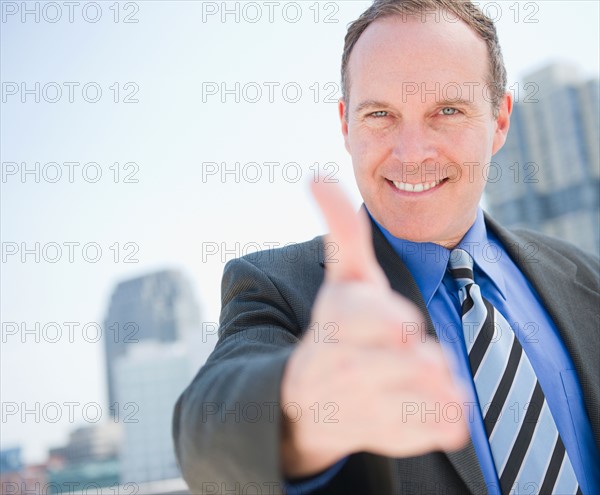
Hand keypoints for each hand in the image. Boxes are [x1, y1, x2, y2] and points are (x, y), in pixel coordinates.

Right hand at [280, 181, 468, 477]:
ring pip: (409, 401)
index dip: (389, 323)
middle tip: (430, 361)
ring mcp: (357, 403)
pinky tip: (447, 418)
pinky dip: (435, 426)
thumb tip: (317, 175)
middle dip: (417, 363)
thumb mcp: (344, 276)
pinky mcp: (376, 433)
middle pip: (393, 365)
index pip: (364, 320)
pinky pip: (415, 431)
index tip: (405, 326)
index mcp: (334, 320)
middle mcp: (338, 363)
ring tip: (444, 390)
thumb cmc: (338, 324)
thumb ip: (341, 228)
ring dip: (433, 396)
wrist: (309, 393)